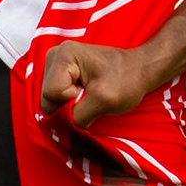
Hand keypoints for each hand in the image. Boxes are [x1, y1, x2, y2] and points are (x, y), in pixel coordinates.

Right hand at [39, 41, 165, 128]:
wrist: (139, 70)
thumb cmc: (127, 79)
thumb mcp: (104, 101)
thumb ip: (77, 117)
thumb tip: (59, 130)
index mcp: (64, 55)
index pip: (50, 95)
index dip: (69, 103)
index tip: (90, 93)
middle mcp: (54, 56)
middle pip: (47, 99)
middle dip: (68, 106)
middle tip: (91, 96)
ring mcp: (55, 65)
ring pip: (50, 102)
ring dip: (70, 106)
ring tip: (90, 94)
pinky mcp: (58, 74)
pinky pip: (55, 100)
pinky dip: (70, 104)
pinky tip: (85, 95)